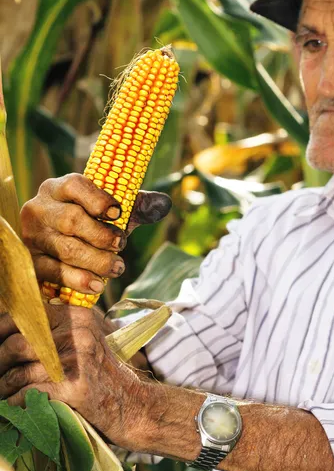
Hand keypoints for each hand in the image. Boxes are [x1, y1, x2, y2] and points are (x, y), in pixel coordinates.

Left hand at [0, 305, 143, 448]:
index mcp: (78, 316)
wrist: (133, 405)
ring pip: (19, 371)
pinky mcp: (73, 388)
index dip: (1, 329)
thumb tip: (14, 331)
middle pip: (18, 342)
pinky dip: (13, 402)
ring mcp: (76, 360)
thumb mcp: (87, 339)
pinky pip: (27, 394)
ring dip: (1, 386)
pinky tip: (11, 406)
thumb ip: (59, 329)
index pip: (27, 315)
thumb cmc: (103, 373)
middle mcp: (78, 333)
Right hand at [21, 174, 170, 294]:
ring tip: (117, 268)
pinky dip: (78, 280)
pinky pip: (55, 273)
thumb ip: (137, 207)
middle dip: (101, 235)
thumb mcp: (111, 213)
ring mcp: (32, 237)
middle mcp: (39, 209)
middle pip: (71, 220)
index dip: (98, 199)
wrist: (64, 249)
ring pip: (67, 249)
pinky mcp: (32, 262)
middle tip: (121, 244)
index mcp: (57, 188)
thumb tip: (163, 203)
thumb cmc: (91, 224)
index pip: (74, 185)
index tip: (118, 213)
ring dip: (97, 261)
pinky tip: (96, 285)